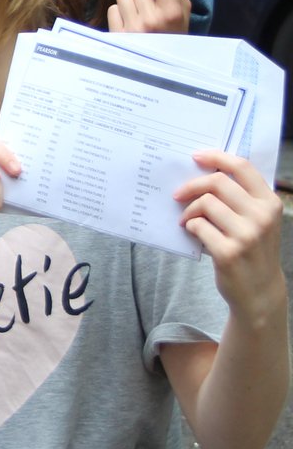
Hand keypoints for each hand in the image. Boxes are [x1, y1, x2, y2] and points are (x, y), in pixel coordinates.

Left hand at [108, 0, 190, 33]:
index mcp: (172, 11)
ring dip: (129, 2)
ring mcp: (132, 28)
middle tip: (149, 5)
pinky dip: (120, 14)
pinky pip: (113, 9)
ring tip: (140, 15)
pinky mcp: (118, 35)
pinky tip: (130, 24)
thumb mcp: (184, 13)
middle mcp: (152, 19)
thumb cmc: (175, 34)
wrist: (164, 65)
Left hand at [175, 152, 286, 320]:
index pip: (242, 167)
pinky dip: (190, 226)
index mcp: (270, 203)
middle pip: (217, 182)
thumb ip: (240, 197)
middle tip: (178, 195)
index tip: (196, 157)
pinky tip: (192, 232)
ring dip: (189, 210)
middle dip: (192, 186)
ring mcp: (247, 236)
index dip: (216, 157)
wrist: (260, 291)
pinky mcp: (229, 252)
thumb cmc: (252, 248)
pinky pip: (197, 226)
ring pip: (205, 203)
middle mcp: (262, 217)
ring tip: (187, 219)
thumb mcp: (258, 220)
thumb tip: (203, 168)